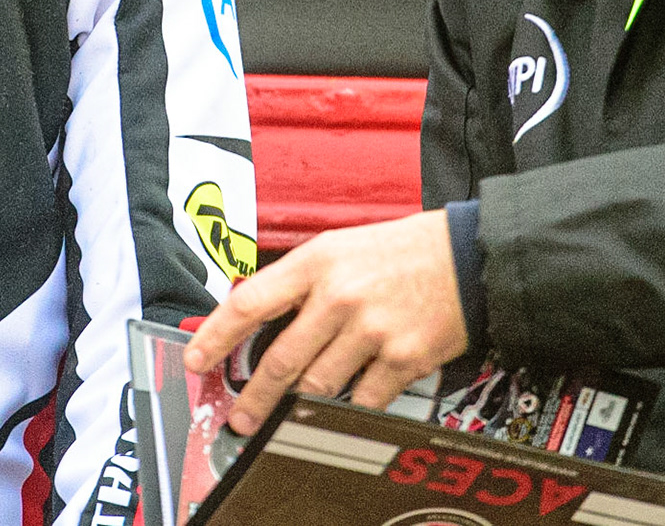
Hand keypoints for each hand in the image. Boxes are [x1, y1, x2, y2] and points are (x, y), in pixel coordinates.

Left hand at [183, 209, 468, 433]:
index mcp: (317, 262)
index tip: (196, 360)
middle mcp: (340, 296)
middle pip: (279, 360)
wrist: (468, 257)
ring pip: (317, 386)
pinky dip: (351, 406)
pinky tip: (348, 401)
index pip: (250, 303)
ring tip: (289, 411)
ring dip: (298, 404)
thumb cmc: (402, 251)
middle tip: (240, 417)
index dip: (215, 337)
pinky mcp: (402, 359)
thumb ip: (300, 281)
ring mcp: (371, 330)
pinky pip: (362, 400)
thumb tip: (258, 320)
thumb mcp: (341, 247)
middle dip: (253, 398)